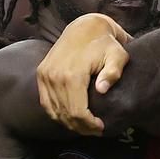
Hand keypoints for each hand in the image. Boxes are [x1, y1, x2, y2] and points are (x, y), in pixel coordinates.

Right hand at [37, 14, 131, 135]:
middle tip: (96, 130)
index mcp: (72, 74)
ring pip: (54, 110)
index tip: (101, 127)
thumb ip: (113, 72)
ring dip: (69, 122)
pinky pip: (46, 102)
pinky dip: (57, 113)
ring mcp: (45, 75)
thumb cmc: (106, 44)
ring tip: (85, 126)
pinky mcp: (41, 73)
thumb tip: (102, 90)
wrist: (86, 27)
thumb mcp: (118, 56)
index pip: (77, 111)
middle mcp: (54, 75)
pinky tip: (70, 118)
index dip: (89, 124)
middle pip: (65, 114)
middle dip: (81, 127)